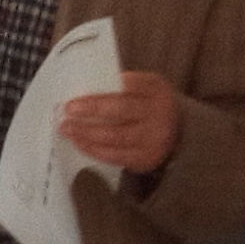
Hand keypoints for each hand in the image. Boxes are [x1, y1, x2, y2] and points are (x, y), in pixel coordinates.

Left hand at [58, 72, 182, 177]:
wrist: (177, 132)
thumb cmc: (150, 105)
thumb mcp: (144, 88)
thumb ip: (122, 86)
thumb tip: (85, 91)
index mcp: (157, 90)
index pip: (131, 85)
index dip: (110, 87)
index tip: (86, 90)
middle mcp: (159, 114)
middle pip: (121, 109)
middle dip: (91, 109)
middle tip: (68, 109)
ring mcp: (153, 139)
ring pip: (115, 135)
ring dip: (86, 132)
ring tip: (67, 128)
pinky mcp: (145, 159)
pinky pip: (114, 155)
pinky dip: (93, 149)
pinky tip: (79, 142)